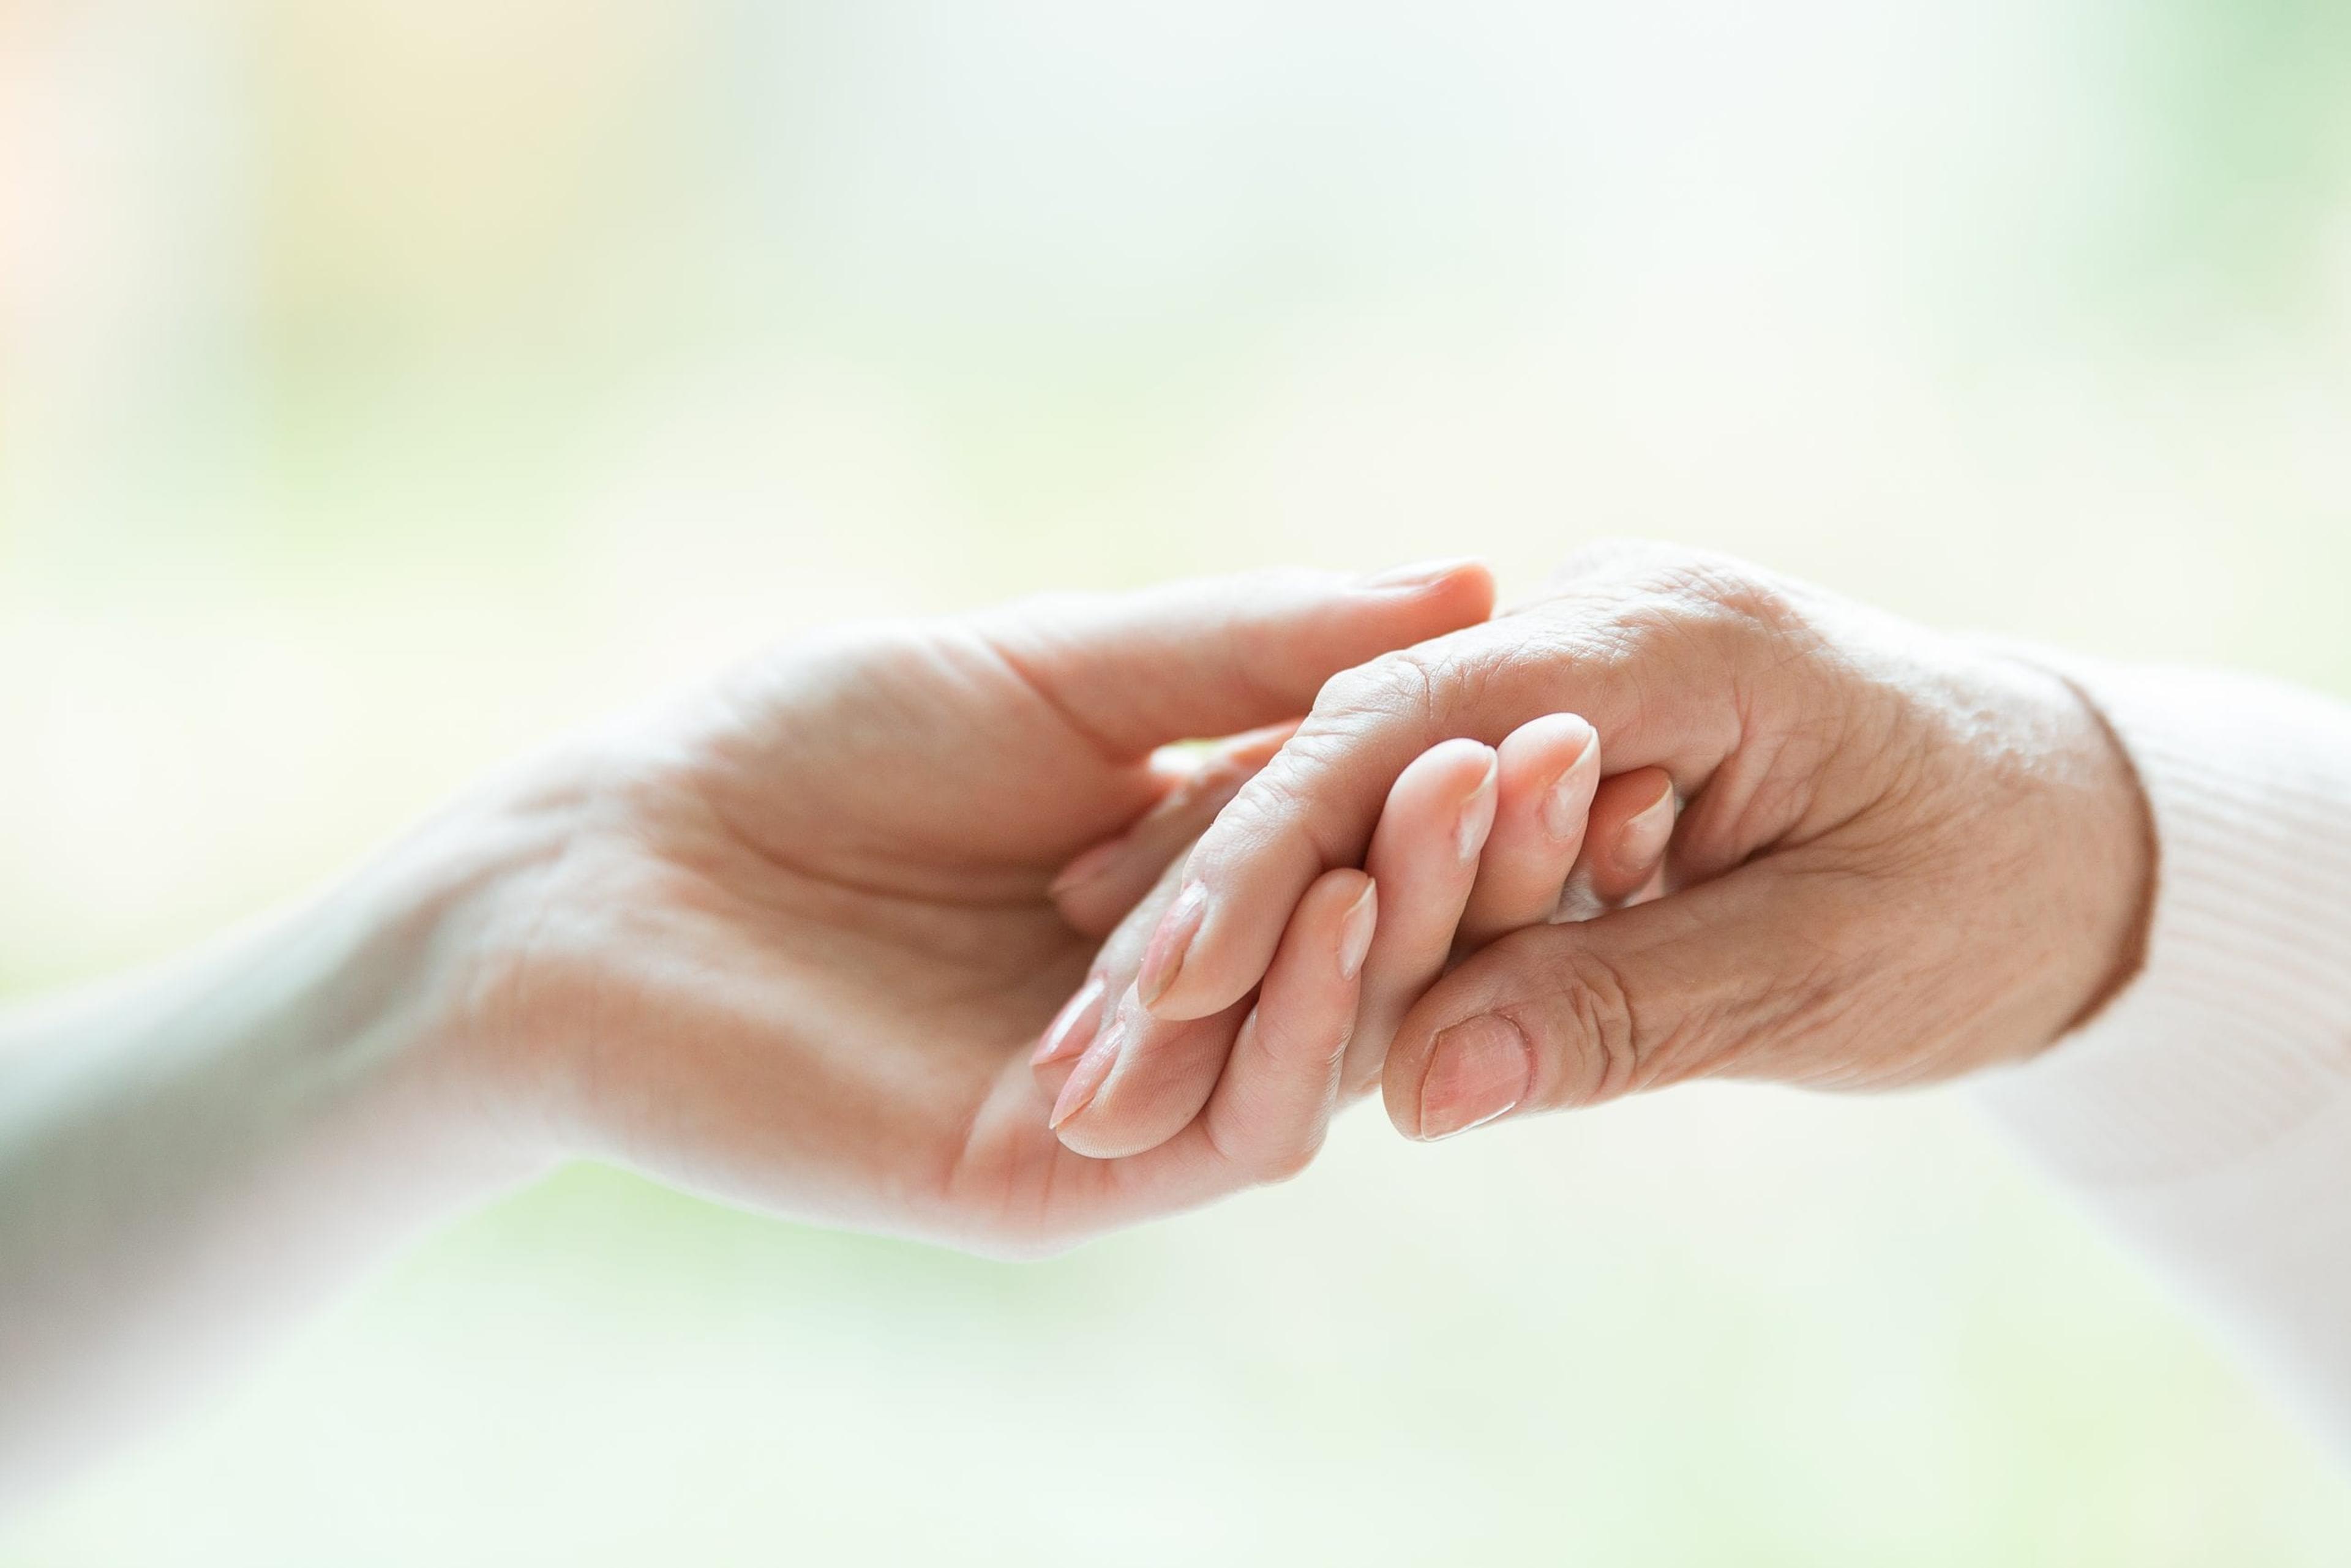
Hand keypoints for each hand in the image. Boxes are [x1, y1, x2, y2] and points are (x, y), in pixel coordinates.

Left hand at [446, 563, 1494, 1250]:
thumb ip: (1248, 649)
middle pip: (1372, 949)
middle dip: (1463, 855)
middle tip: (1558, 749)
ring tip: (1463, 801)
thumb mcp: (1056, 668)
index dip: (1461, 777)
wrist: (612, 869)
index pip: (1368, 845)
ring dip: (1404, 928)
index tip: (1557, 687)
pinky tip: (1328, 912)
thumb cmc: (810, 744)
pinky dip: (1290, 1025)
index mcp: (1186, 877)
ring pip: (1323, 1044)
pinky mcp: (1061, 1174)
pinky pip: (1226, 1123)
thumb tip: (1470, 574)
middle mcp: (1181, 995)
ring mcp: (1132, 1093)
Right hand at [1116, 542, 2155, 1139]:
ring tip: (1096, 1040)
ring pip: (1344, 782)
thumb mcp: (1833, 969)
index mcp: (1666, 638)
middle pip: (1346, 752)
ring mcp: (1555, 668)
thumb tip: (1421, 1095)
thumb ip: (1628, 1012)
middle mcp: (1587, 625)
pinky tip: (1181, 975)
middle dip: (1210, 900)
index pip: (1411, 735)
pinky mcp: (1538, 728)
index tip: (1162, 987)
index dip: (1273, 860)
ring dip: (1221, 909)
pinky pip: (1390, 807)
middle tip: (1083, 1051)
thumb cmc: (1984, 890)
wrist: (2065, 823)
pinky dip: (1296, 897)